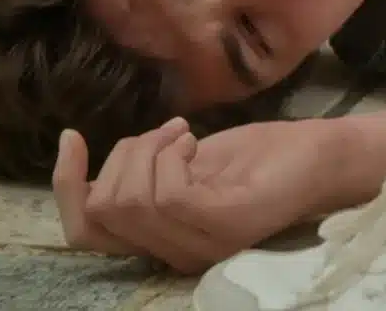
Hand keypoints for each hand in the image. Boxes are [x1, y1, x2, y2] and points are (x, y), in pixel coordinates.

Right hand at [53, 117, 342, 272]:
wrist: (320, 155)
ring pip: (131, 199)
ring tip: (184, 133)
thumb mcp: (182, 164)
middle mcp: (177, 253)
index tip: (71, 136)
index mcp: (162, 241)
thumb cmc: (257, 158)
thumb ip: (141, 178)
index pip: (85, 234)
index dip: (65, 185)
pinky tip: (195, 138)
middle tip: (168, 132)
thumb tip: (86, 174)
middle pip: (102, 209)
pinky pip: (168, 193)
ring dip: (150, 148)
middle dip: (123, 154)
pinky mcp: (226, 223)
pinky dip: (171, 153)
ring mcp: (203, 243)